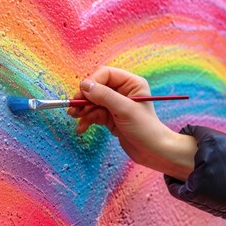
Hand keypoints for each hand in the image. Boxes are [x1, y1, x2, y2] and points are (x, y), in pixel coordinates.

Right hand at [67, 66, 196, 180]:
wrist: (152, 152)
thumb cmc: (145, 129)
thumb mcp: (124, 110)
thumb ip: (104, 96)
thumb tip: (85, 85)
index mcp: (130, 83)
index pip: (105, 74)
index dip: (92, 82)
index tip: (82, 94)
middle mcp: (122, 91)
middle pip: (96, 88)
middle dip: (84, 98)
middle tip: (73, 108)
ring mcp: (115, 105)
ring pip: (92, 102)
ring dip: (83, 110)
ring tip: (75, 118)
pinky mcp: (110, 117)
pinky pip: (94, 114)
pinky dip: (86, 120)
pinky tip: (81, 128)